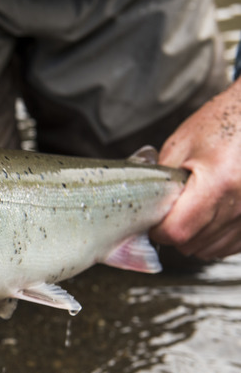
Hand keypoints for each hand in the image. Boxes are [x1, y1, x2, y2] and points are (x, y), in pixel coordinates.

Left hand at [150, 79, 240, 258]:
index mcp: (219, 181)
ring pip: (210, 250)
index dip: (158, 230)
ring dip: (194, 238)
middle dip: (173, 233)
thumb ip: (160, 178)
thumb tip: (142, 205)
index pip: (178, 230)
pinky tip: (209, 216)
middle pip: (193, 244)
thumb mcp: (182, 144)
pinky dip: (214, 238)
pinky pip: (230, 246)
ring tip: (191, 210)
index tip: (151, 221)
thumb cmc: (224, 123)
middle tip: (169, 212)